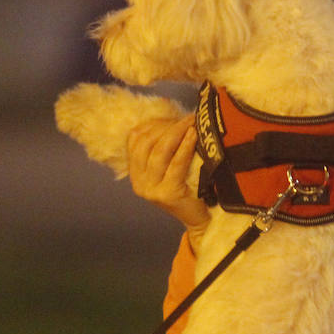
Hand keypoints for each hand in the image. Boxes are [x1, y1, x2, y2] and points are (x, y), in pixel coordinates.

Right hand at [126, 116, 210, 241]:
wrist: (198, 218)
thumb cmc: (187, 188)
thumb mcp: (169, 166)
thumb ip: (163, 147)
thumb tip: (170, 115)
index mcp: (135, 173)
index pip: (135, 139)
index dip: (153, 124)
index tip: (172, 116)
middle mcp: (138, 182)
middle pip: (146, 143)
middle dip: (166, 126)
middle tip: (187, 118)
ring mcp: (151, 189)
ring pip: (159, 151)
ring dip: (176, 132)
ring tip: (191, 123)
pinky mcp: (167, 193)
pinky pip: (176, 163)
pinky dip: (185, 146)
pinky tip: (193, 136)